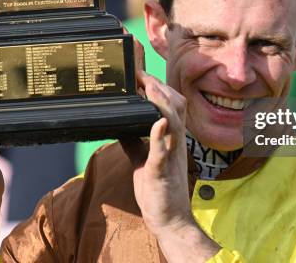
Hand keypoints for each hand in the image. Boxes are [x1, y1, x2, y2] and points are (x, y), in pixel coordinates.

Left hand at [121, 71, 219, 261]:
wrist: (170, 221)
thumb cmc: (159, 190)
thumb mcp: (143, 159)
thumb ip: (134, 140)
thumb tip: (119, 122)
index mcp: (171, 138)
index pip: (170, 104)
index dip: (158, 86)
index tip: (140, 73)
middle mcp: (175, 143)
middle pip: (176, 105)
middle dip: (159, 86)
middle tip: (140, 73)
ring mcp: (171, 156)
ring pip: (174, 121)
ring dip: (161, 102)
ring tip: (149, 86)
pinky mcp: (163, 172)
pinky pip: (164, 151)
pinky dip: (160, 135)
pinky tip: (156, 122)